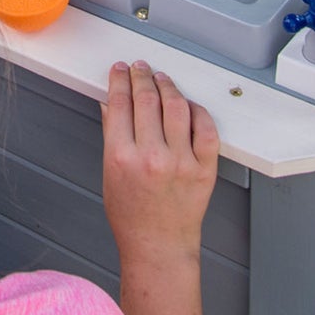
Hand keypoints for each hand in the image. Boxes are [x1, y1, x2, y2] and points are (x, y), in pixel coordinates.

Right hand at [102, 61, 218, 265]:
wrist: (158, 246)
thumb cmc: (131, 214)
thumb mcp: (108, 171)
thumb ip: (112, 133)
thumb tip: (112, 103)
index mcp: (122, 157)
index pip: (120, 103)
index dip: (119, 80)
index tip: (120, 70)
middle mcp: (152, 157)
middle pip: (147, 99)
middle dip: (141, 77)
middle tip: (139, 68)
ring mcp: (182, 163)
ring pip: (177, 107)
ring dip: (168, 86)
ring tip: (162, 79)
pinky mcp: (205, 170)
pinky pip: (206, 128)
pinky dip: (197, 111)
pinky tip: (187, 105)